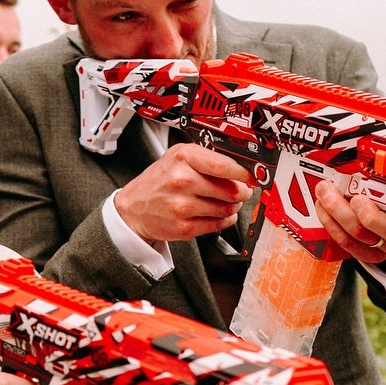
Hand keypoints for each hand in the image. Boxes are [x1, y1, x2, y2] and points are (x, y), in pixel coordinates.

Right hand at [114, 144, 253, 243]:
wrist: (133, 208)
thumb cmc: (159, 180)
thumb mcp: (178, 156)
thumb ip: (209, 158)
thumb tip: (243, 167)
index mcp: (183, 158)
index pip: (225, 166)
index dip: (245, 173)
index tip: (252, 176)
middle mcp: (181, 181)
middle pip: (231, 190)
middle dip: (240, 192)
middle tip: (239, 190)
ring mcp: (182, 206)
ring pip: (227, 208)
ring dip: (232, 206)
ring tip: (223, 201)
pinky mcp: (184, 227)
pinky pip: (218, 224)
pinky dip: (223, 220)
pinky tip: (216, 214)